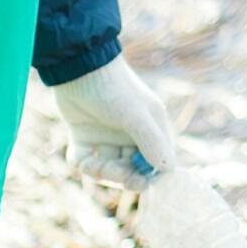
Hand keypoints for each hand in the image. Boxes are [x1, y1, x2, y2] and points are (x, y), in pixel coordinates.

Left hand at [50, 56, 176, 188]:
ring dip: (100, 171)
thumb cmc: (113, 89)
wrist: (78, 67)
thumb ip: (151, 142)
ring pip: (106, 167)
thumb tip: (168, 170)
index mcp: (151, 128)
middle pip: (131, 169)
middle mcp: (130, 134)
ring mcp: (106, 135)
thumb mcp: (136, 115)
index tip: (136, 180)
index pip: (156, 162)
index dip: (147, 175)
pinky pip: (84, 160)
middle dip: (121, 175)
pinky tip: (81, 158)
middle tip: (111, 170)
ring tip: (92, 164)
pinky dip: (82, 163)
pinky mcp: (83, 135)